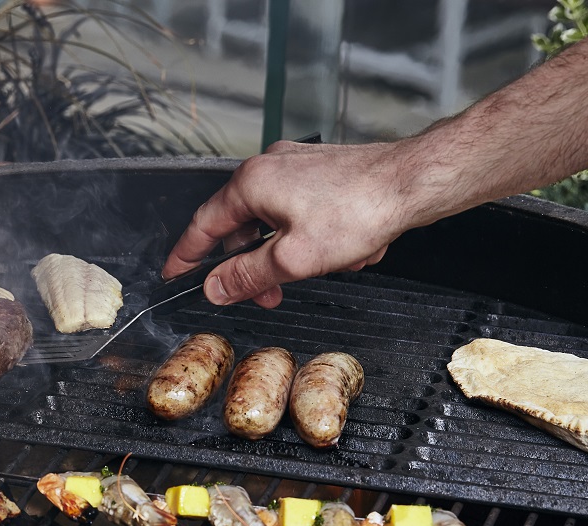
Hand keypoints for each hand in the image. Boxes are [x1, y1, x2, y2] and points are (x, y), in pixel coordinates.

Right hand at [162, 140, 416, 307]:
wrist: (412, 182)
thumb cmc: (359, 210)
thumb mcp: (293, 259)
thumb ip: (247, 276)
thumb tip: (214, 288)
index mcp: (250, 184)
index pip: (202, 226)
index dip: (187, 256)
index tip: (175, 274)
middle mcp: (268, 168)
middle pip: (240, 227)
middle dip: (254, 266)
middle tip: (264, 296)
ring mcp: (295, 167)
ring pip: (274, 223)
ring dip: (290, 254)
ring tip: (317, 271)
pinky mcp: (320, 173)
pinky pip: (301, 214)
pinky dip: (313, 238)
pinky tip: (342, 251)